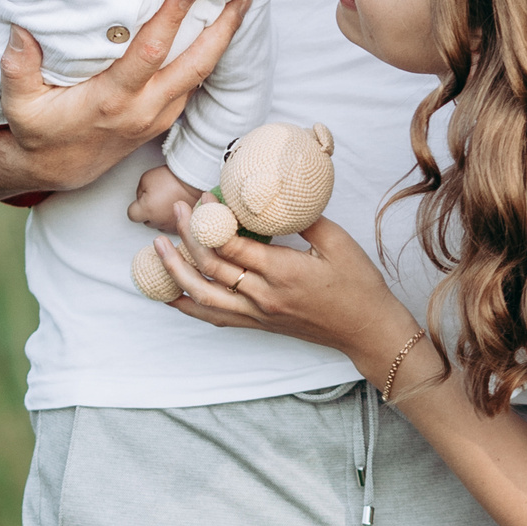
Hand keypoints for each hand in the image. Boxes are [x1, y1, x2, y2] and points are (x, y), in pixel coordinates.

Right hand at [0, 0, 248, 193]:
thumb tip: (20, 28)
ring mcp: (158, 116)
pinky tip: (214, 33)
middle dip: (221, 30)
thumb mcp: (19, 105)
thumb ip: (18, 67)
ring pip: (200, 76)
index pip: (150, 54)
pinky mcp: (163, 119)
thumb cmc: (38, 132)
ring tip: (237, 6)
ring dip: (221, 42)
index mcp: (111, 100)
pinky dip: (207, 58)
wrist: (57, 172)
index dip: (170, 19)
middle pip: (195, 66)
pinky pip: (192, 85)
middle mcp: (143, 109)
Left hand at [128, 166, 204, 230]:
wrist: (195, 179)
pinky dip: (172, 219)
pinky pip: (172, 226)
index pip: (132, 215)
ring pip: (159, 225)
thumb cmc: (171, 178)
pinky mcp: (182, 226)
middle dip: (149, 212)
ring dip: (161, 217)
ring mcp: (171, 225)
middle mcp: (158, 221)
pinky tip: (176, 209)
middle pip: (146, 221)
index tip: (141, 201)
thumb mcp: (146, 178)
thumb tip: (141, 200)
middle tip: (157, 198)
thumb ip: (139, 192)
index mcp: (147, 210)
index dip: (135, 207)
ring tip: (168, 202)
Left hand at [151, 205, 419, 371]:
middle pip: (212, 267)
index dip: (210, 221)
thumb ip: (303, 218)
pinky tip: (172, 293)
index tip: (202, 198)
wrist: (367, 331)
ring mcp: (258, 314)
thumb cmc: (358, 286)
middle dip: (188, 237)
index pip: (231, 245)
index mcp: (282, 273)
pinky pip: (215, 316)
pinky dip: (190, 305)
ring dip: (178, 271)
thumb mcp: (337, 242)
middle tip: (177, 211)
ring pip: (205, 295)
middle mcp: (263, 297)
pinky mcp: (259, 325)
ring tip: (158, 248)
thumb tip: (275, 194)